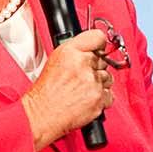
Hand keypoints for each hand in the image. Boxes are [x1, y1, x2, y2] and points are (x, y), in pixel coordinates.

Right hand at [22, 30, 113, 149]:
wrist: (42, 114)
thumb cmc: (46, 92)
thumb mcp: (55, 60)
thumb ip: (76, 51)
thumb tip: (93, 49)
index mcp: (70, 51)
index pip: (98, 37)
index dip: (99, 44)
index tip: (99, 49)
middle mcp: (82, 64)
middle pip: (104, 59)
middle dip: (95, 68)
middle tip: (81, 77)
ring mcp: (92, 82)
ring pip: (108, 78)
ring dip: (99, 84)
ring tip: (82, 90)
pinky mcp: (99, 98)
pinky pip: (110, 95)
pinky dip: (101, 99)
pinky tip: (86, 99)